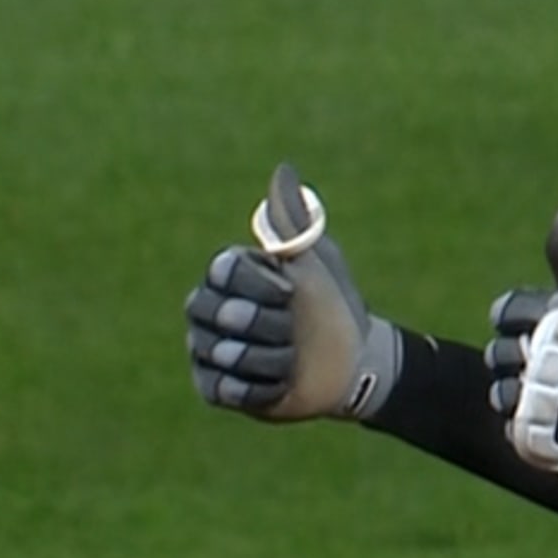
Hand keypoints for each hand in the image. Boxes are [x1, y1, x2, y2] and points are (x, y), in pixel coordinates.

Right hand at [185, 164, 402, 421]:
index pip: (222, 271)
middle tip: (290, 331)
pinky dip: (255, 387)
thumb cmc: (332, 306)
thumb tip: (283, 170)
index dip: (257, 286)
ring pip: (214, 350)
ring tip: (292, 360)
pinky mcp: (214, 387)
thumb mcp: (316, 262)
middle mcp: (210, 306)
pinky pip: (219, 388)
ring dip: (264, 358)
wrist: (352, 363)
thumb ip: (293, 224)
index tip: (291, 294)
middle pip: (205, 309)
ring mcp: (207, 347)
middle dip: (257, 323)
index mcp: (231, 273)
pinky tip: (280, 383)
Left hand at [484, 198, 557, 416]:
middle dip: (516, 358)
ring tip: (548, 396)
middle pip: (497, 354)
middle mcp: (544, 352)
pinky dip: (523, 426)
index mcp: (554, 313)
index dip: (515, 320)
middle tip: (549, 366)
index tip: (541, 331)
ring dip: (515, 395)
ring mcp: (543, 395)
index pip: (503, 312)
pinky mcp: (544, 433)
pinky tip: (547, 419)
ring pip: (501, 394)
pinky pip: (513, 428)